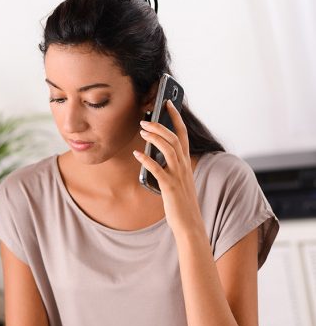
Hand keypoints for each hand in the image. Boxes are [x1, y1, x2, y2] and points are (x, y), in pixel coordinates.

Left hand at [134, 101, 202, 234]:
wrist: (189, 223)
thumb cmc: (181, 202)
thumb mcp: (178, 179)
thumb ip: (170, 165)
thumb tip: (153, 152)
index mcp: (186, 162)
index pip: (183, 134)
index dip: (176, 117)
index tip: (168, 102)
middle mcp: (184, 166)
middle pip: (174, 138)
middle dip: (160, 125)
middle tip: (144, 119)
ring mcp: (178, 176)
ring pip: (168, 149)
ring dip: (155, 137)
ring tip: (142, 130)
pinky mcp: (170, 186)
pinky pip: (158, 169)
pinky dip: (147, 160)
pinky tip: (137, 154)